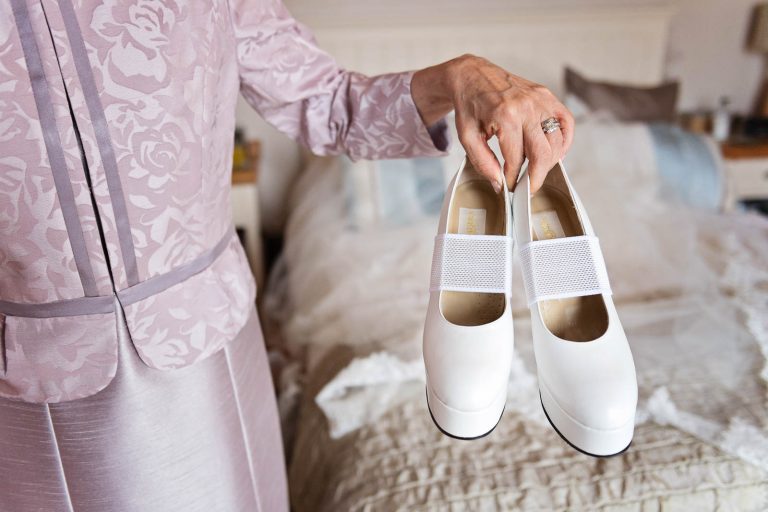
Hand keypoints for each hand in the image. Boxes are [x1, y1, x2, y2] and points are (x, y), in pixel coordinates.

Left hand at [411, 55, 573, 192]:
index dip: (513, 177)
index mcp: (505, 116)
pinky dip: (565, 140)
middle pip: (543, 153)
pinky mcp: (547, 95)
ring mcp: (540, 99)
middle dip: (536, 176)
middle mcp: (527, 106)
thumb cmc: (469, 105)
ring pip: (557, 140)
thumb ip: (482, 162)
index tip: (509, 186)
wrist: (472, 75)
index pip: (516, 158)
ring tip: (536, 170)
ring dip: (550, 161)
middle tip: (528, 187)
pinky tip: (554, 152)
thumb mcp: (467, 136)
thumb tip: (499, 184)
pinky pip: (566, 122)